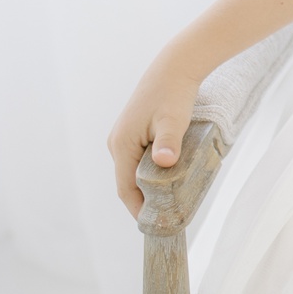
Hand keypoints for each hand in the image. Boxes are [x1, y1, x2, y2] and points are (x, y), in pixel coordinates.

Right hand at [106, 61, 200, 217]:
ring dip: (146, 188)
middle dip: (142, 201)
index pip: (125, 189)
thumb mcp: (173, 120)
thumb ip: (169, 142)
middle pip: (127, 182)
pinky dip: (148, 173)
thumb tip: (164, 162)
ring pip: (132, 171)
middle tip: (164, 217)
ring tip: (166, 203)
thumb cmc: (174, 94)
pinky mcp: (133, 131)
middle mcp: (117, 143)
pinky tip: (164, 179)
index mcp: (121, 145)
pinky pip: (137, 160)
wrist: (175, 67)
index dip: (137, 210)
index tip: (153, 226)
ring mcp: (124, 137)